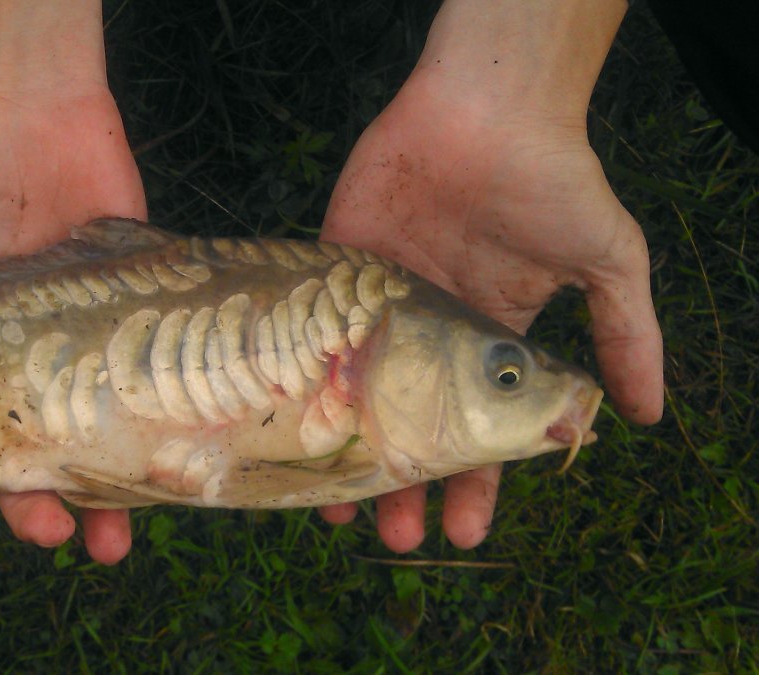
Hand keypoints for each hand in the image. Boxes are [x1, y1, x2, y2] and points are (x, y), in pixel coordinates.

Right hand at [0, 86, 144, 585]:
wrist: (28, 102)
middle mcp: (11, 361)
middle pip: (16, 456)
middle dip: (21, 504)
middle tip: (38, 533)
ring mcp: (71, 344)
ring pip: (83, 438)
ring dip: (94, 493)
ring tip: (106, 540)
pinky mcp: (123, 316)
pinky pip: (138, 386)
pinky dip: (150, 429)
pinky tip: (163, 469)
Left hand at [318, 61, 661, 551]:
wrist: (486, 107)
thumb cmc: (552, 179)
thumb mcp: (608, 260)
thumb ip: (625, 334)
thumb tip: (648, 415)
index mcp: (491, 340)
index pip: (481, 430)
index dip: (476, 482)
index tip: (466, 529)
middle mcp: (430, 334)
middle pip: (411, 428)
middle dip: (405, 485)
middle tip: (395, 536)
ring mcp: (378, 306)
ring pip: (354, 397)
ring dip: (346, 454)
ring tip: (333, 509)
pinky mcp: (335, 270)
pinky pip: (311, 336)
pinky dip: (298, 382)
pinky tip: (286, 427)